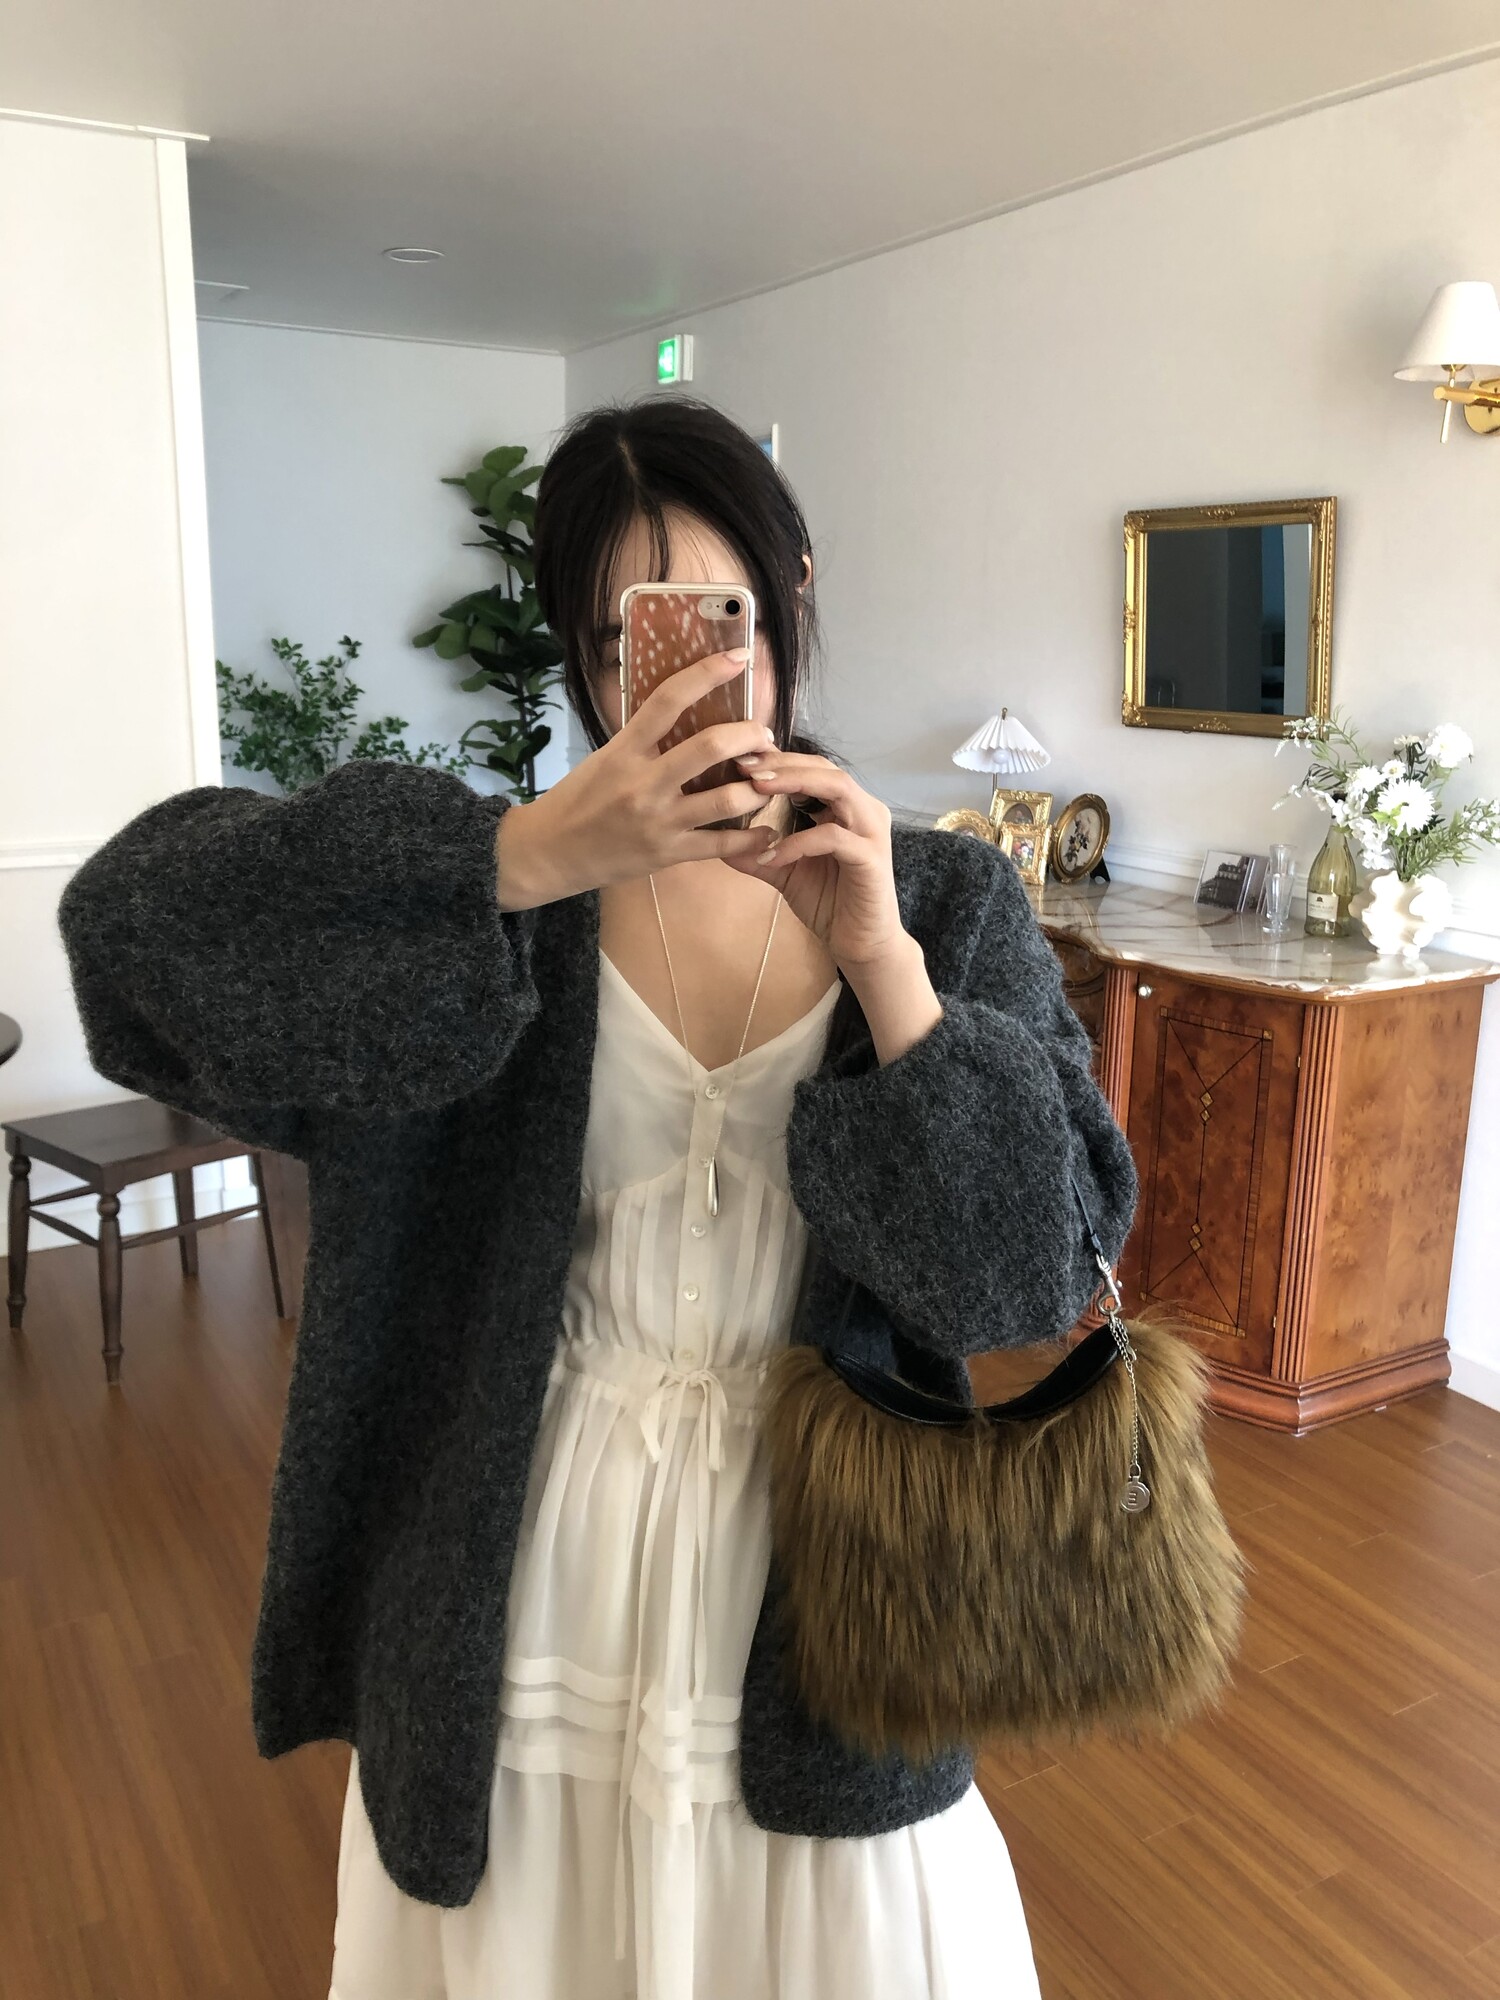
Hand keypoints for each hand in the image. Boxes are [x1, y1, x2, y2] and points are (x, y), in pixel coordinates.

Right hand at [495, 651, 779, 906]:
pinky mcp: (667, 854)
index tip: (739, 656)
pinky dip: (751, 839)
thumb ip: (643, 739)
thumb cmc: (579, 800)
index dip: (708, 672)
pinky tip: (766, 831)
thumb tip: (686, 711)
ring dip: (757, 787)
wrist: (550, 853)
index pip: (669, 699)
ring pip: (726, 799)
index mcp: (625, 750)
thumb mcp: (605, 757)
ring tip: (767, 780)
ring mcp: (658, 821)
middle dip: (749, 735)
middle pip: (709, 747)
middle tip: (763, 735)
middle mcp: (643, 783)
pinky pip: (721, 845)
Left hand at [718, 749, 911, 972]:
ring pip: (837, 788)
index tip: (739, 761)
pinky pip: (833, 838)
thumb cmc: (829, 903)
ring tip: (757, 788)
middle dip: (783, 763)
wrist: (860, 945)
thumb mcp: (784, 872)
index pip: (813, 768)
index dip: (778, 760)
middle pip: (825, 767)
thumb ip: (755, 854)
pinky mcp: (872, 859)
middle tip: (744, 766)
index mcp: (846, 808)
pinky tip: (771, 856)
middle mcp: (864, 811)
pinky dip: (799, 842)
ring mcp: (871, 832)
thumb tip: (717, 842)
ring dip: (795, 783)